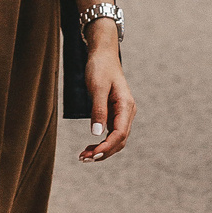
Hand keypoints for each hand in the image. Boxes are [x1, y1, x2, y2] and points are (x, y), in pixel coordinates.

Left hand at [78, 25, 135, 163]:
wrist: (103, 54)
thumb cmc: (100, 67)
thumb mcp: (97, 87)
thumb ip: (98, 110)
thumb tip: (97, 134)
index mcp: (126, 105)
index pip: (120, 133)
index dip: (107, 146)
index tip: (93, 154)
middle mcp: (127, 112)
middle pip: (119, 140)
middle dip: (103, 152)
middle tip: (84, 158)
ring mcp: (122, 114)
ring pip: (115, 139)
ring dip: (102, 150)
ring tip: (84, 156)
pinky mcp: (114, 114)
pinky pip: (111, 133)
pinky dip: (101, 142)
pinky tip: (90, 148)